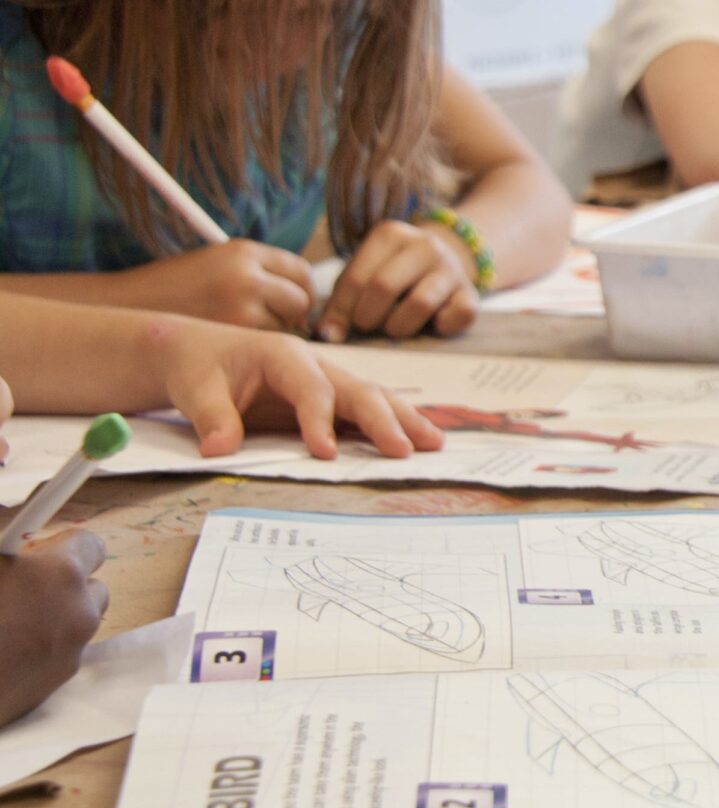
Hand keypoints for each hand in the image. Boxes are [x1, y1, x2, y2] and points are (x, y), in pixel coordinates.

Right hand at [0, 530, 105, 725]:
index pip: (90, 544)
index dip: (63, 547)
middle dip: (62, 585)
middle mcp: (77, 611)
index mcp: (59, 573)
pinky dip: (43, 649)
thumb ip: (4, 529)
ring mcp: (71, 651)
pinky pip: (62, 655)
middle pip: (91, 585)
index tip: (39, 554)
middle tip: (21, 588)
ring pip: (79, 622)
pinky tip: (6, 650)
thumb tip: (8, 513)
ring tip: (9, 621)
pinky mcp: (57, 684)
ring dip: (55, 617)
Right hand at [122, 239, 314, 331]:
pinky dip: (254, 347)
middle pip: (300, 300)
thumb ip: (257, 274)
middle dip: (294, 315)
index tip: (294, 304)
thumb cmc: (172, 290)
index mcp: (244, 251)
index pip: (300, 271)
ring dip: (273, 333)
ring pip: (285, 326)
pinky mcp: (230, 334)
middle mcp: (246, 275)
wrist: (122, 307)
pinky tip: (230, 345)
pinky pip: (262, 344)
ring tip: (241, 332)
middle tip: (273, 325)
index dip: (301, 290)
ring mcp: (240, 306)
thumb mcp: (217, 265)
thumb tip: (303, 298)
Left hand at [148, 319, 444, 459]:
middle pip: (358, 390)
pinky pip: (365, 410)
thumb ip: (211, 417)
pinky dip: (393, 424)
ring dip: (403, 421)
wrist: (197, 353)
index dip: (320, 421)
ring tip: (434, 444)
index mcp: (284, 355)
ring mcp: (327, 379)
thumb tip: (219, 450)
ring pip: (373, 397)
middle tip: (404, 451)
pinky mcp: (329, 397)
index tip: (324, 454)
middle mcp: (316, 364)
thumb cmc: (198, 368)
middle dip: (384, 420)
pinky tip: (416, 440)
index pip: (312, 389)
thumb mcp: (194, 389)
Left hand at [316, 220, 477, 341]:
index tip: (334, 330)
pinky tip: (432, 324)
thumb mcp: (362, 277)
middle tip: (367, 326)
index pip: (356, 278)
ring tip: (394, 327)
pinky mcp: (471, 293)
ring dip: (399, 326)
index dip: (340, 311)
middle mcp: (424, 244)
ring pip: (420, 303)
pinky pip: (459, 316)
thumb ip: (341, 303)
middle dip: (367, 318)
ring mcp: (451, 268)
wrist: (442, 263)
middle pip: (384, 287)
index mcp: (390, 234)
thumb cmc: (390, 274)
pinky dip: (442, 327)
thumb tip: (325, 335)